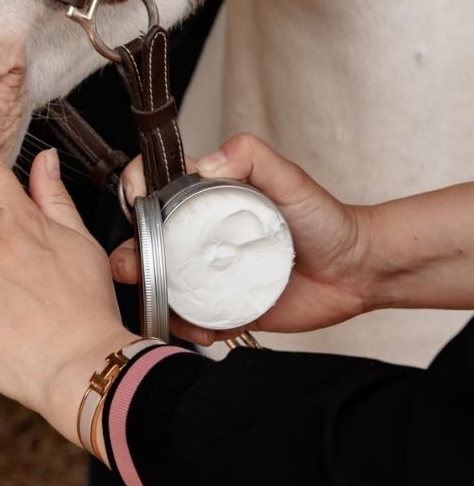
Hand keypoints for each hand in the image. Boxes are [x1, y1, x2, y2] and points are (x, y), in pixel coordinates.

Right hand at [110, 134, 372, 344]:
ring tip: (174, 309)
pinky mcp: (222, 305)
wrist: (355, 270)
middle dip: (129, 254)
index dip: (134, 188)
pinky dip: (189, 327)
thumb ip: (251, 156)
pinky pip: (192, 318)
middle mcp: (199, 232)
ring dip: (154, 298)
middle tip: (136, 269)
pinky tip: (207, 329)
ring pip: (161, 283)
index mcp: (205, 195)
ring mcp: (208, 271)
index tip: (137, 203)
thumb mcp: (289, 178)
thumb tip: (206, 163)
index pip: (154, 183)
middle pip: (144, 239)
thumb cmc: (323, 218)